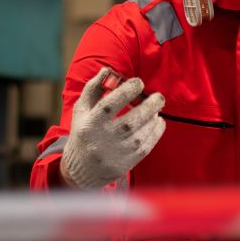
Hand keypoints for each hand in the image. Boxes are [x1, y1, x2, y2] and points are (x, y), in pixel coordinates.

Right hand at [60, 68, 166, 189]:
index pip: (109, 105)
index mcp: (89, 124)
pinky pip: (146, 147)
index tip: (139, 82)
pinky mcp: (125, 164)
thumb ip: (93, 89)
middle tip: (159, 96)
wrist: (81, 169)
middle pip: (130, 121)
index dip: (126, 91)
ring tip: (157, 109)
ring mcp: (115, 154)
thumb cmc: (83, 133)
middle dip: (149, 106)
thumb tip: (107, 71)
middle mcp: (102, 140)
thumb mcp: (82, 110)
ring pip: (140, 135)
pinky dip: (156, 133)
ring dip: (153, 119)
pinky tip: (158, 122)